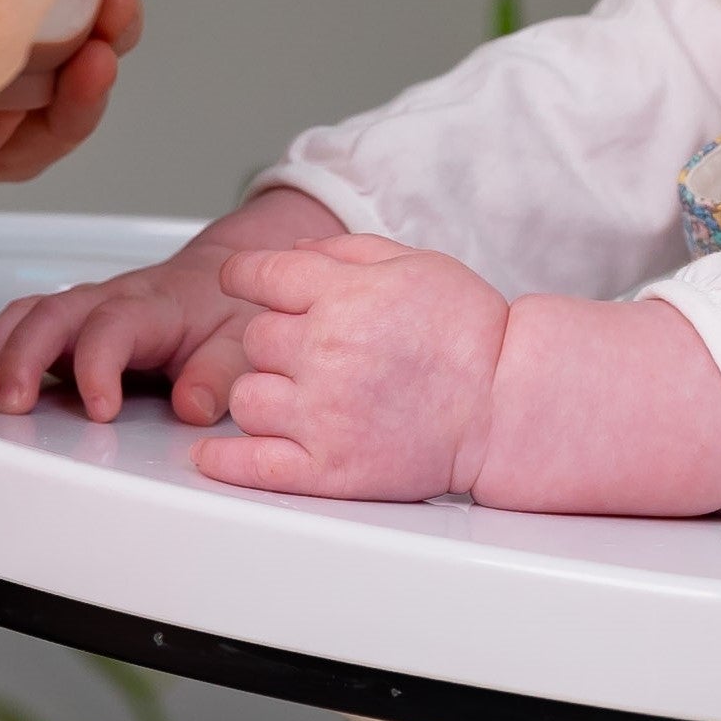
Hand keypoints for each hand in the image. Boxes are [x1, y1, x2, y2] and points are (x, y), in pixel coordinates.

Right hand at [0, 185, 343, 421]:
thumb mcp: (241, 343)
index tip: (102, 412)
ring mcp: (84, 309)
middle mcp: (110, 300)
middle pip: (53, 312)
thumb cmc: (226, 311)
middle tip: (10, 405)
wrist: (219, 276)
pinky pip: (23, 323)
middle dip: (23, 356)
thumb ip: (219, 375)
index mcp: (153, 306)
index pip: (114, 326)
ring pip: (28, 313)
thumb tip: (190, 407)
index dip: (99, 366)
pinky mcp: (69, 322)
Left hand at [193, 236, 511, 500]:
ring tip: (300, 398)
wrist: (507, 403)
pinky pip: (253, 465)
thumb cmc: (468, 331)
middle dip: (275, 342)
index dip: (244, 276)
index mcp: (342, 294)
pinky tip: (214, 456)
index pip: (258, 275)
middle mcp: (324, 351)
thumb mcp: (412, 262)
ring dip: (263, 396)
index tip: (240, 282)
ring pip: (246, 399)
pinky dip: (226, 462)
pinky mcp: (330, 469)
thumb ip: (342, 252)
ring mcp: (323, 414)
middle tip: (314, 352)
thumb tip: (288, 251)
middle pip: (253, 340)